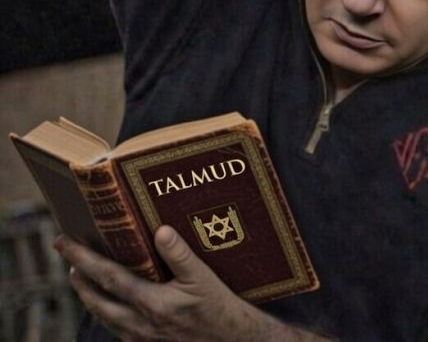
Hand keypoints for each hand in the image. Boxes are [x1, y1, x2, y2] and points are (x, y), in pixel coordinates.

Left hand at [55, 226, 320, 341]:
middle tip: (68, 259)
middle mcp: (140, 323)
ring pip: (104, 317)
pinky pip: (117, 329)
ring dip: (89, 298)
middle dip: (79, 280)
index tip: (63, 242)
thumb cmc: (219, 308)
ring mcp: (141, 337)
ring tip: (82, 281)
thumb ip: (180, 254)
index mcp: (152, 303)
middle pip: (97, 301)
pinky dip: (106, 314)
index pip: (107, 277)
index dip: (83, 259)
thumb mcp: (204, 277)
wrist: (231, 341)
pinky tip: (110, 307)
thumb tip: (160, 231)